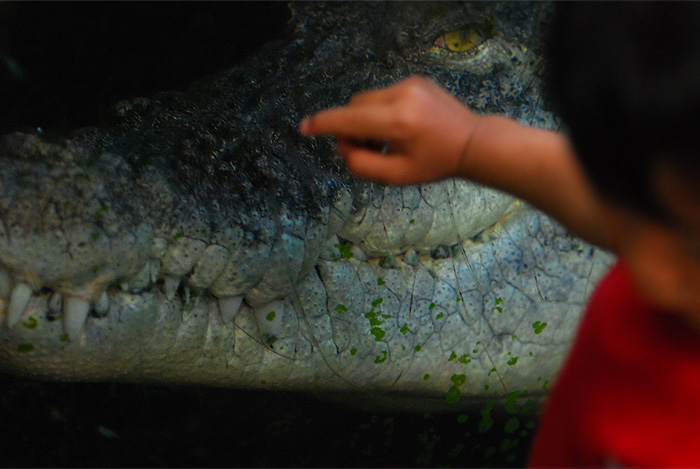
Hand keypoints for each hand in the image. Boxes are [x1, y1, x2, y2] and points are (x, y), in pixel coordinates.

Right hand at [299, 76, 479, 184]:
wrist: (472, 142)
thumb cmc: (435, 164)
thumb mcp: (396, 177)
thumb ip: (362, 165)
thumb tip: (342, 148)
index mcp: (400, 122)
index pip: (351, 119)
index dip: (324, 124)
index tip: (305, 127)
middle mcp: (404, 96)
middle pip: (355, 107)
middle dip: (350, 128)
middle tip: (364, 149)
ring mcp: (410, 84)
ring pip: (367, 99)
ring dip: (365, 120)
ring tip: (384, 140)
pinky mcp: (415, 80)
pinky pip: (383, 95)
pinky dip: (380, 111)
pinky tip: (397, 129)